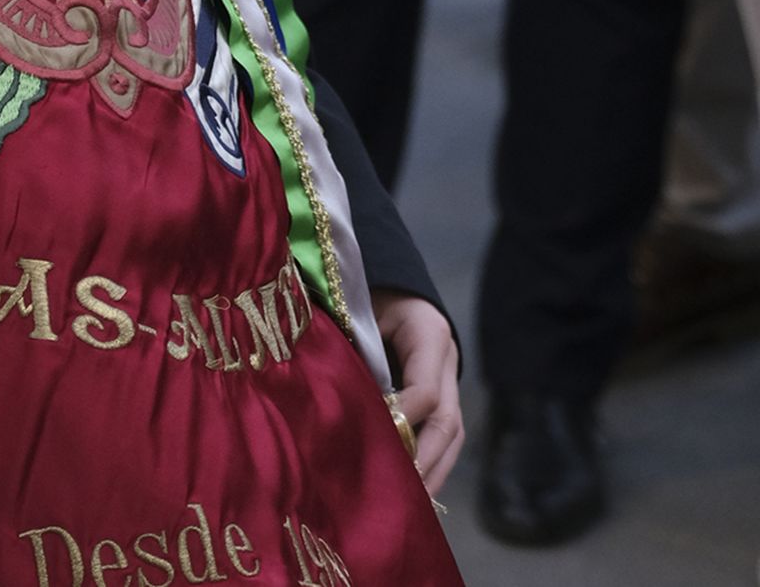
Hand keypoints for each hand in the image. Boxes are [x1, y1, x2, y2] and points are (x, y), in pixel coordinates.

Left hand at [373, 290, 462, 497]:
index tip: (380, 441)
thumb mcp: (359, 311)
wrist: (388, 282)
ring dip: (433, 472)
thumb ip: (355, 349)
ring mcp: (449, 379)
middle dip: (425, 461)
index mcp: (428, 331)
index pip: (424, 387)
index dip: (404, 417)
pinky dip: (433, 466)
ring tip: (412, 508)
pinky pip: (446, 437)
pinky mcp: (443, 396)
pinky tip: (417, 496)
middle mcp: (446, 359)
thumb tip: (338, 398)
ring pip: (452, 435)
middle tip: (403, 495)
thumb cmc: (364, 294)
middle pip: (446, 420)